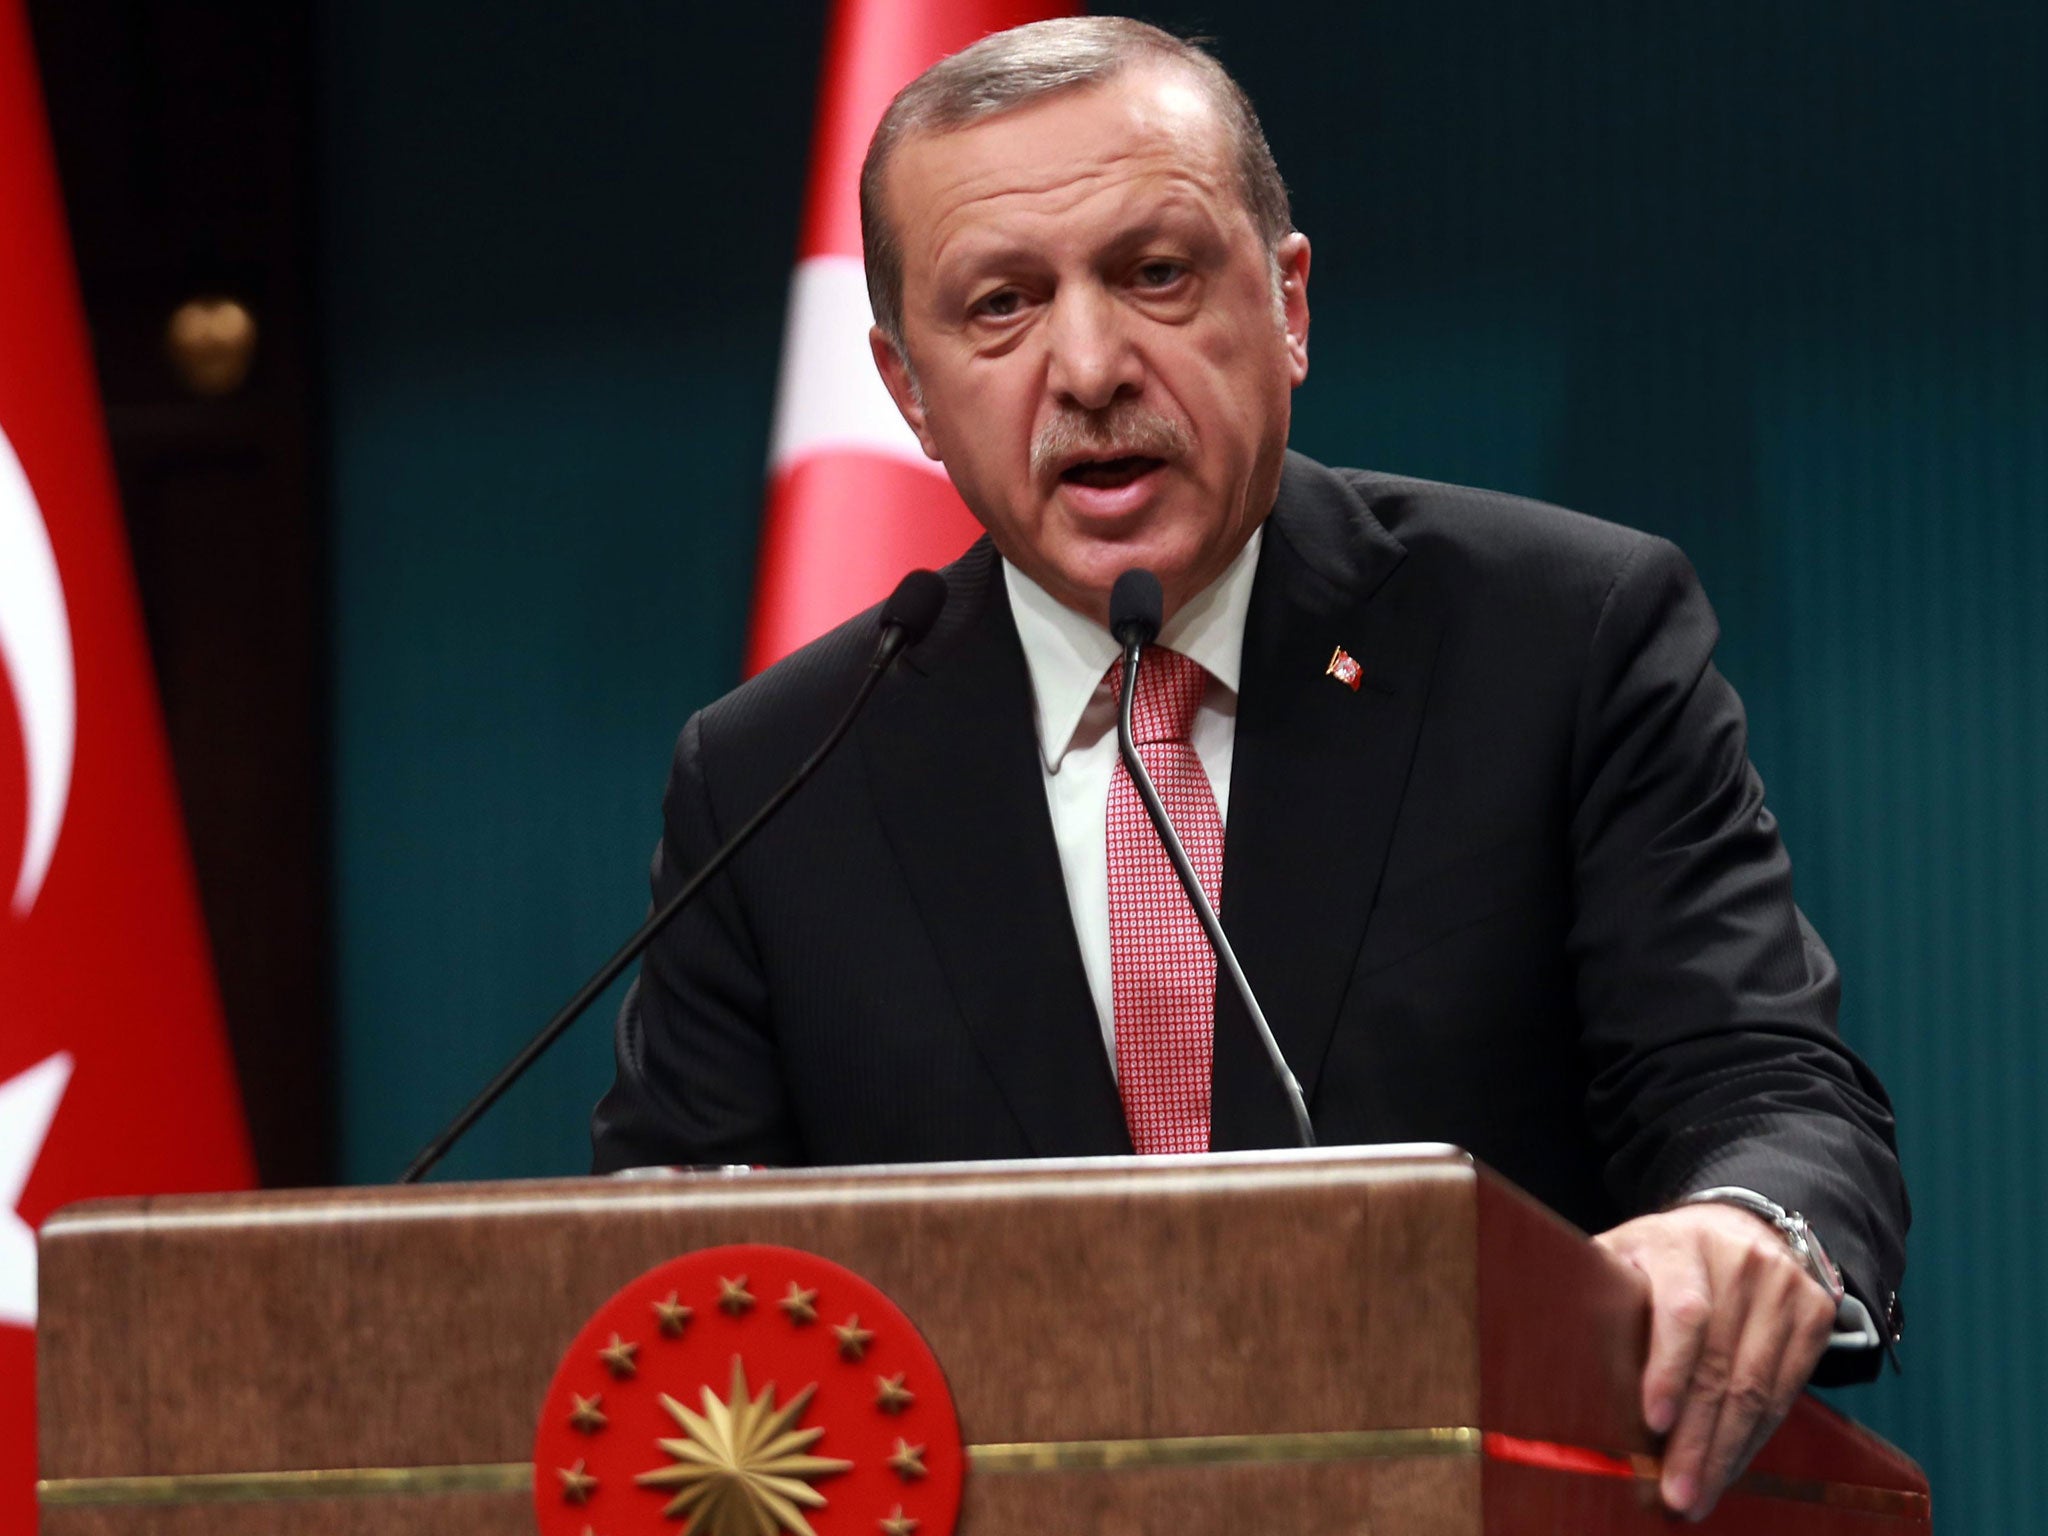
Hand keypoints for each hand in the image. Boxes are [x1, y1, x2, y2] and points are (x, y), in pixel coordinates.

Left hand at [1593, 1203, 1837, 1520]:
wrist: (1737, 1226)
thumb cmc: (1661, 1256)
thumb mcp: (1624, 1254)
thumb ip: (1599, 1294)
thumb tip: (1557, 1355)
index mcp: (1679, 1243)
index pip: (1683, 1312)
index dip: (1670, 1371)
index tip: (1653, 1422)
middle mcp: (1740, 1260)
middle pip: (1722, 1365)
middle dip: (1697, 1439)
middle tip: (1675, 1493)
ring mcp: (1785, 1286)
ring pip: (1758, 1388)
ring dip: (1726, 1451)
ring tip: (1698, 1496)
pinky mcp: (1815, 1314)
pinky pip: (1786, 1392)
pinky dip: (1755, 1438)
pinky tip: (1730, 1466)